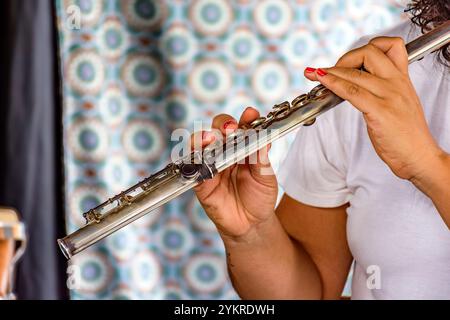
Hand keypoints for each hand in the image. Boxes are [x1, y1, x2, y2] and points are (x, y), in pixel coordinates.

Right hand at [192, 107, 277, 240]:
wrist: (251, 225)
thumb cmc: (259, 197)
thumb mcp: (265, 177)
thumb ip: (261, 158)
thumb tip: (263, 136)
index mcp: (242, 147)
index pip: (241, 127)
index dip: (245, 119)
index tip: (251, 115)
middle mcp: (224, 152)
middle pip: (216, 129)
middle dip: (221, 125)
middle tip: (230, 129)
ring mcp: (210, 165)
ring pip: (199, 144)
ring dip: (202, 138)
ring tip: (210, 138)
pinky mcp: (200, 182)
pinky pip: (193, 169)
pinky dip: (194, 162)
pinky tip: (199, 158)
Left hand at [304, 36, 445, 180]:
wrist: (418, 157)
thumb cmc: (406, 135)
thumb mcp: (399, 103)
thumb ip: (382, 90)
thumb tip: (357, 84)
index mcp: (402, 79)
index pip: (392, 45)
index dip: (368, 46)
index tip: (350, 61)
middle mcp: (397, 83)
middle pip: (369, 52)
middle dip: (344, 58)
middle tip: (330, 71)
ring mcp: (389, 96)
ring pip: (355, 73)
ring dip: (329, 72)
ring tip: (313, 74)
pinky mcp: (380, 111)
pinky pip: (351, 91)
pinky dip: (332, 84)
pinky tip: (322, 81)